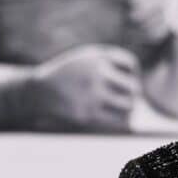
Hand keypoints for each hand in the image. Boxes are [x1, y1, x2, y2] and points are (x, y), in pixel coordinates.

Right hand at [21, 45, 140, 132]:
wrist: (39, 92)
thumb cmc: (68, 74)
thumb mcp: (87, 58)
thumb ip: (111, 61)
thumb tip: (137, 78)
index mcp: (96, 57)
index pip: (130, 64)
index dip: (132, 72)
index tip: (125, 78)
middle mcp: (96, 73)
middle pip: (132, 87)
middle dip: (133, 93)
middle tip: (128, 97)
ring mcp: (92, 94)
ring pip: (128, 105)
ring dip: (129, 108)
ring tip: (124, 108)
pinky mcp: (87, 114)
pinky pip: (118, 121)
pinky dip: (123, 120)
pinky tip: (119, 118)